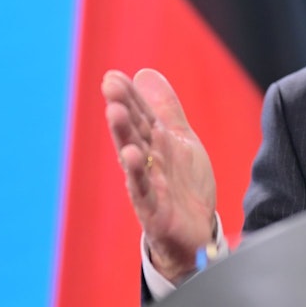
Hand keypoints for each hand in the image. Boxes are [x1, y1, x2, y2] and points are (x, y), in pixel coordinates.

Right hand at [102, 68, 216, 281]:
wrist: (195, 234)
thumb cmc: (183, 186)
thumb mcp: (180, 140)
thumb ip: (165, 109)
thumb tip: (144, 72)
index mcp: (155, 142)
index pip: (141, 114)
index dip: (129, 95)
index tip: (113, 76)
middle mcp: (148, 161)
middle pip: (133, 131)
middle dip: (122, 107)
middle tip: (110, 85)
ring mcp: (149, 185)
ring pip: (133, 157)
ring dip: (123, 136)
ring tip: (115, 112)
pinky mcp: (154, 211)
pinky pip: (143, 190)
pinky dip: (137, 173)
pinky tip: (131, 155)